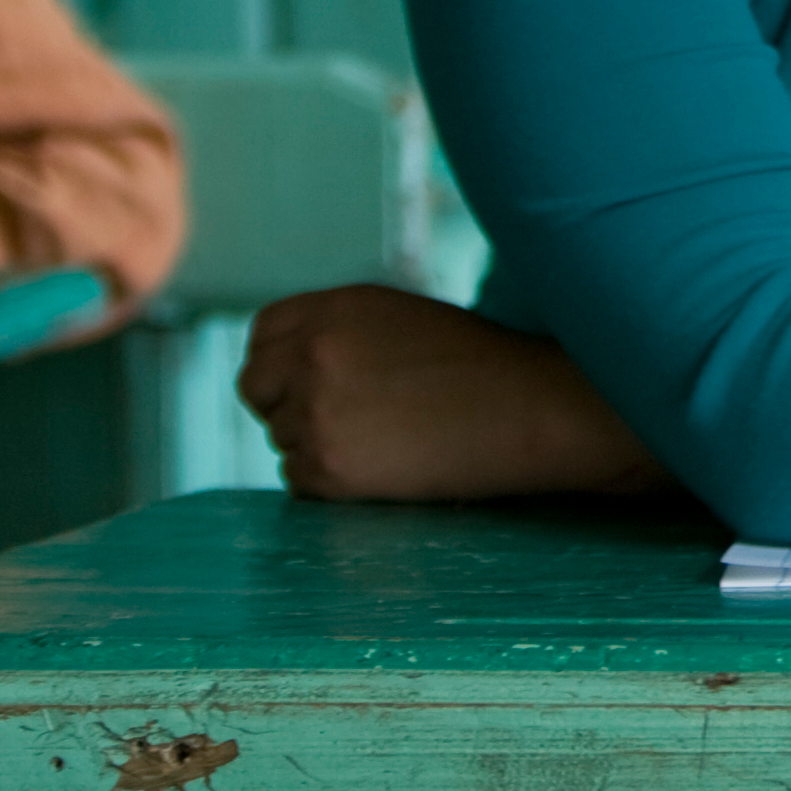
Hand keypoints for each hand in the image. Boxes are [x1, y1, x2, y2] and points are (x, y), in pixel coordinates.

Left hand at [238, 284, 671, 501]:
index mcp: (336, 307)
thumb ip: (342, 334)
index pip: (263, 335)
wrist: (533, 409)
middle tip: (340, 422)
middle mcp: (313, 352)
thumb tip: (293, 369)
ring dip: (318, 445)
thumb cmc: (485, 366)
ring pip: (282, 439)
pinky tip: (388, 468)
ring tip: (389, 441)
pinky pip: (299, 481)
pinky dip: (332, 483)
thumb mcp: (403, 321)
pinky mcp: (327, 467)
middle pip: (257, 388)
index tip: (304, 382)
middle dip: (286, 405)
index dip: (281, 362)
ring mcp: (315, 411)